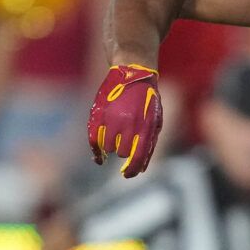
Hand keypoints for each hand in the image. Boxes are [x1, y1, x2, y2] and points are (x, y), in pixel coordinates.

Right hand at [88, 63, 162, 177]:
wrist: (133, 74)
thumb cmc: (148, 101)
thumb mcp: (155, 122)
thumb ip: (149, 144)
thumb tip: (142, 169)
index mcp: (144, 127)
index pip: (137, 157)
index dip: (132, 170)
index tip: (127, 175)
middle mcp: (127, 124)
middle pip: (122, 153)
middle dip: (123, 152)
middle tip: (124, 144)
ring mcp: (112, 119)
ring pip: (107, 147)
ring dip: (110, 146)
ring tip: (115, 135)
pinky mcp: (99, 114)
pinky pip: (93, 139)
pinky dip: (95, 148)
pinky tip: (99, 153)